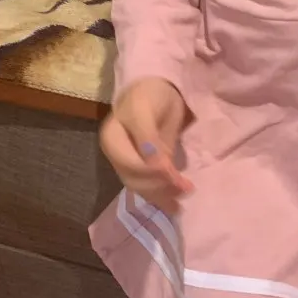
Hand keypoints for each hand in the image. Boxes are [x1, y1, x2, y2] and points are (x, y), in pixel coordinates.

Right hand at [99, 77, 193, 213]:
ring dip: (163, 195)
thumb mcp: (146, 110)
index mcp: (112, 138)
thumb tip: (156, 165)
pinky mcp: (142, 170)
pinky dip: (161, 197)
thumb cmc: (150, 96)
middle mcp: (116, 155)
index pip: (130, 163)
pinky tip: (175, 205)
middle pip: (135, 179)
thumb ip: (148, 137)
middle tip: (186, 188)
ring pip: (142, 187)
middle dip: (160, 186)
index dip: (151, 171)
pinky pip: (148, 187)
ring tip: (183, 199)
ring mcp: (129, 164)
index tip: (173, 174)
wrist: (155, 92)